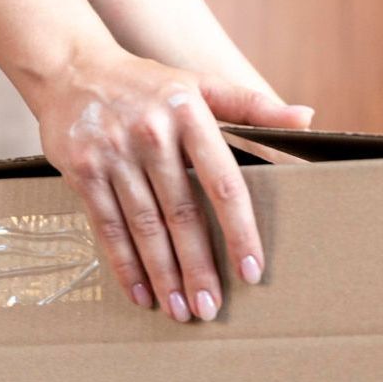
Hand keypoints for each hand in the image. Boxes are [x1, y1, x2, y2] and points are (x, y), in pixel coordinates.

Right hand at [32, 47, 313, 321]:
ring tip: (181, 310)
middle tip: (211, 308)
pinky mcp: (83, 170)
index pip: (222, 181)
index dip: (238, 229)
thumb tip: (308, 118)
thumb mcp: (203, 84)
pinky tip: (140, 294)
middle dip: (198, 266)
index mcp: (190, 113)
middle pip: (182, 213)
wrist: (74, 70)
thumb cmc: (150, 84)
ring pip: (144, 227)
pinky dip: (125, 265)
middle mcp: (152, 134)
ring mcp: (114, 153)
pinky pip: (108, 227)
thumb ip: (254, 105)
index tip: (252, 269)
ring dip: (164, 275)